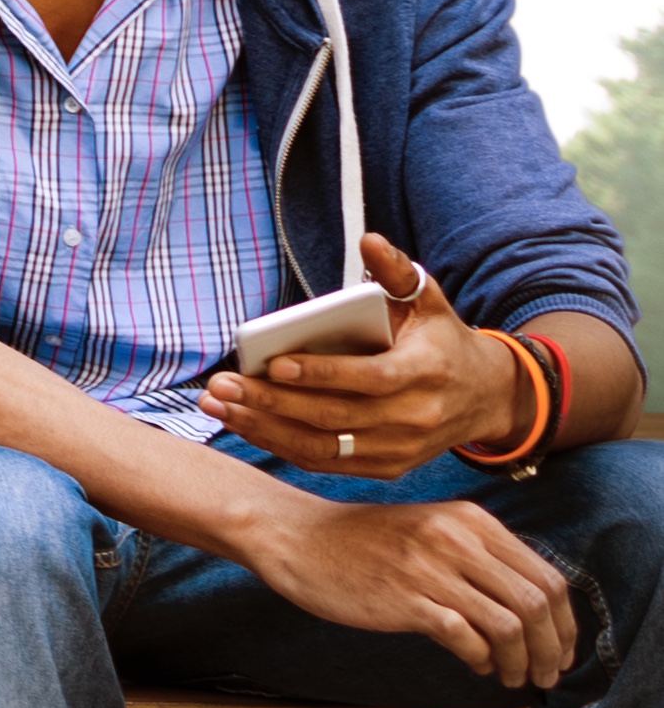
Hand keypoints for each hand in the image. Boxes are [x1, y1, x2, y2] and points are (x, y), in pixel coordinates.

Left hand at [203, 236, 521, 477]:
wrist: (486, 397)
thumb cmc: (442, 341)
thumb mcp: (429, 302)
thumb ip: (397, 273)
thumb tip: (369, 240)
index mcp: (425, 372)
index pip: (368, 379)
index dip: (321, 374)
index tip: (275, 363)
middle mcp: (415, 417)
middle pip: (333, 416)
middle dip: (271, 402)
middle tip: (221, 386)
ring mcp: (400, 448)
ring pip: (323, 447)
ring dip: (265, 429)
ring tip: (220, 407)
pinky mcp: (387, 468)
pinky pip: (326, 462)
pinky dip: (282, 447)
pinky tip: (247, 425)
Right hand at [233, 489, 579, 689]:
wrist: (295, 537)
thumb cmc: (359, 542)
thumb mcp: (431, 531)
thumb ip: (477, 557)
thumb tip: (523, 607)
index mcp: (473, 522)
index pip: (546, 576)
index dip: (564, 622)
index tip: (561, 650)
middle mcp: (459, 540)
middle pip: (537, 602)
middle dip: (552, 648)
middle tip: (546, 675)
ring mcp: (431, 569)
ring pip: (509, 623)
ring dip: (521, 660)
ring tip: (513, 678)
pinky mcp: (404, 599)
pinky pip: (465, 635)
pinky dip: (481, 658)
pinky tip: (476, 665)